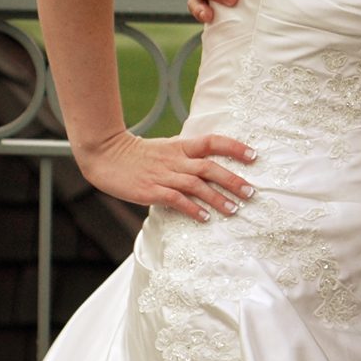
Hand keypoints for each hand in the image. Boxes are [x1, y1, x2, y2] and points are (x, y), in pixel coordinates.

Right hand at [76, 128, 256, 220]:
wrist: (106, 155)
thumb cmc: (138, 155)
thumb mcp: (167, 148)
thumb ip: (187, 156)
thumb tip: (210, 168)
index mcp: (181, 146)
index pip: (213, 142)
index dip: (235, 147)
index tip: (254, 156)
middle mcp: (176, 159)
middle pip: (209, 167)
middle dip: (232, 180)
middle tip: (251, 192)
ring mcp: (163, 175)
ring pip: (196, 186)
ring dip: (217, 198)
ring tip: (234, 210)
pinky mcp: (151, 191)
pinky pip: (176, 200)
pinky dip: (192, 209)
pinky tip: (204, 218)